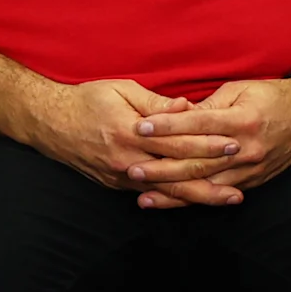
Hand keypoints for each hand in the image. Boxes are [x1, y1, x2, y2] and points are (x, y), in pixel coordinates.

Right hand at [24, 77, 238, 192]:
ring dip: (202, 196)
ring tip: (229, 198)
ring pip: (169, 191)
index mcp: (131, 133)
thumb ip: (156, 104)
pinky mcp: (116, 185)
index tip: (233, 142)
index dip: (208, 144)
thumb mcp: (121, 90)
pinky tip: (196, 202)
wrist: (48, 123)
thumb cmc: (86, 100)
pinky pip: (152, 194)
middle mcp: (127, 161)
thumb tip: (187, 107)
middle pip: (178, 173)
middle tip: (242, 175)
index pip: (178, 142)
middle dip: (213, 174)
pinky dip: (176, 199)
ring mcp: (121, 177)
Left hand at [125, 76, 290, 208]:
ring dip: (173, 191)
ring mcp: (250, 168)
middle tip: (132, 167)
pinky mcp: (253, 181)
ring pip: (205, 183)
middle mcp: (246, 148)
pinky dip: (194, 199)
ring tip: (143, 195)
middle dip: (162, 166)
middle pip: (197, 160)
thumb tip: (173, 116)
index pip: (196, 125)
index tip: (139, 127)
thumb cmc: (271, 96)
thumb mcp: (238, 91)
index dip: (166, 126)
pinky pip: (218, 193)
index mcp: (241, 120)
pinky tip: (173, 203)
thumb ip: (206, 107)